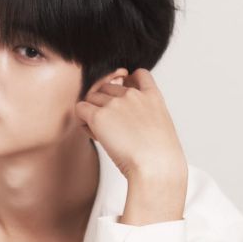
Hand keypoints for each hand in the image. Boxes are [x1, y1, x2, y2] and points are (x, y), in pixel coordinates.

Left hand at [75, 67, 187, 185]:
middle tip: (110, 127)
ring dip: (93, 112)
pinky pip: (80, 109)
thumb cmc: (160, 159)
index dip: (126, 83)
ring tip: (102, 133)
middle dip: (105, 103)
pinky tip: (92, 134)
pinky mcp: (99, 116)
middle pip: (108, 87)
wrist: (155, 167)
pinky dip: (82, 120)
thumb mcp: (162, 130)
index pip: (137, 74)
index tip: (123, 99)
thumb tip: (129, 124)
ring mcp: (115, 104)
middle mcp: (132, 95)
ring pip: (92, 97)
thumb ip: (147, 118)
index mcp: (152, 96)